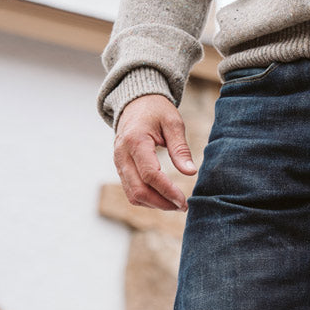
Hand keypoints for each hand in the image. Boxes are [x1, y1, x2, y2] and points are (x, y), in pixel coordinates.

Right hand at [114, 95, 196, 211]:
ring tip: (175, 204)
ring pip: (133, 194)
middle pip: (138, 190)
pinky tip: (163, 198)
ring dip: (154, 204)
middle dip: (161, 203)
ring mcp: (118, 163)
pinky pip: (130, 190)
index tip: (184, 201)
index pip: (150, 174)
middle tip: (182, 206)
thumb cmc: (156, 110)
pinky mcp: (120, 168)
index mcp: (135, 141)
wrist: (135, 103)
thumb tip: (191, 172)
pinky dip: (146, 199)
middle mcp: (122, 154)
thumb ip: (180, 149)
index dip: (167, 191)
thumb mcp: (173, 123)